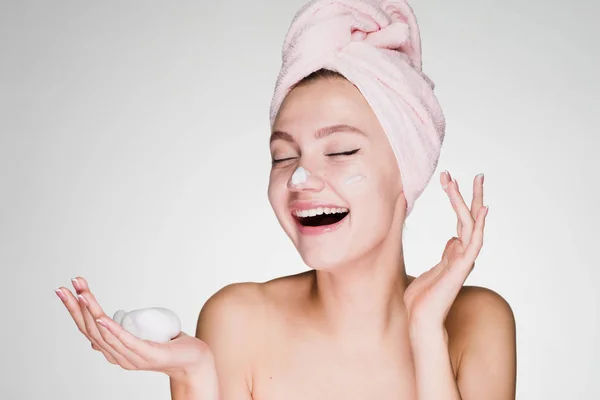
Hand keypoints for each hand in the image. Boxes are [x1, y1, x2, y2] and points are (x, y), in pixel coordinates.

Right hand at [55, 277, 213, 380]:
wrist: (193, 361)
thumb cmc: (168, 346)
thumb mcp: (138, 337)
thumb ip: (120, 332)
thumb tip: (101, 322)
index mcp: (113, 351)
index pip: (87, 329)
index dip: (74, 310)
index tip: (65, 290)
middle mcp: (118, 357)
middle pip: (91, 330)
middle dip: (76, 307)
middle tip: (65, 287)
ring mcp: (131, 357)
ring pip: (105, 333)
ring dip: (91, 311)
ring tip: (82, 293)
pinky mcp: (147, 355)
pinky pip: (125, 340)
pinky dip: (111, 328)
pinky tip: (100, 317)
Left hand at [404, 171, 487, 332]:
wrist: (420, 319)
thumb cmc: (422, 298)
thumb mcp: (431, 269)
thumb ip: (445, 254)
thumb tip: (453, 239)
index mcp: (455, 253)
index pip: (461, 220)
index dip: (457, 199)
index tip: (450, 180)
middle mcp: (463, 254)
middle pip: (470, 218)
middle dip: (469, 195)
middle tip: (471, 173)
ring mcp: (464, 260)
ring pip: (472, 225)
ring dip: (470, 202)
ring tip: (470, 181)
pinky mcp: (461, 268)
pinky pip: (474, 242)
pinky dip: (478, 225)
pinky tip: (482, 209)